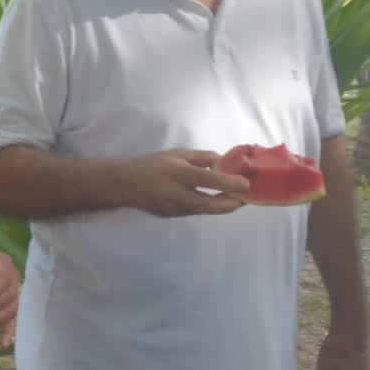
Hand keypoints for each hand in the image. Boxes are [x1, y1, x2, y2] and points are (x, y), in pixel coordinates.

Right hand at [124, 149, 249, 216]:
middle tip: (246, 197)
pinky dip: (207, 205)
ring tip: (233, 195)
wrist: (123, 185)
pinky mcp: (173, 216)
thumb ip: (201, 158)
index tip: (247, 183)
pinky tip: (212, 198)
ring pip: (205, 210)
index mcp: (178, 173)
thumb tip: (223, 162)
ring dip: (221, 204)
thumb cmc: (150, 165)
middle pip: (211, 205)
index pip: (208, 180)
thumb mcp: (175, 154)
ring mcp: (174, 209)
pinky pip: (196, 210)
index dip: (230, 183)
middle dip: (233, 203)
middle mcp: (177, 194)